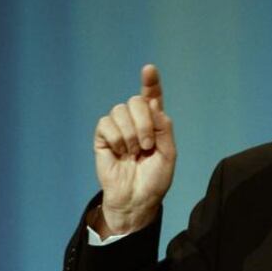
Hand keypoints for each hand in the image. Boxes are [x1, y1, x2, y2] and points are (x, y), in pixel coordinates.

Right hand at [92, 64, 175, 235]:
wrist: (136, 200)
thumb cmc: (154, 180)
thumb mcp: (169, 155)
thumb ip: (164, 128)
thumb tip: (152, 104)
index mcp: (154, 123)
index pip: (151, 96)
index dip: (150, 82)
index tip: (149, 70)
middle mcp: (135, 121)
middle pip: (135, 101)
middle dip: (143, 122)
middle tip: (147, 146)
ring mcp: (118, 128)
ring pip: (119, 110)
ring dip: (131, 133)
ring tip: (134, 153)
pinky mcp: (103, 137)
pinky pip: (106, 124)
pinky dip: (116, 139)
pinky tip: (120, 153)